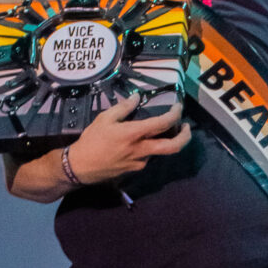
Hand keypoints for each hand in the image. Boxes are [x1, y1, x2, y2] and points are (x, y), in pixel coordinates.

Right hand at [68, 96, 191, 184]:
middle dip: (185, 136)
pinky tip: (141, 142)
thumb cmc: (92, 140)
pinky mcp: (136, 170)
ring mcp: (141, 162)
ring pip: (160, 151)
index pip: (163, 124)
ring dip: (163, 141)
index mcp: (134, 134)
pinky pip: (148, 157)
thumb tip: (136, 97)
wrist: (81, 167)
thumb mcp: (105, 119)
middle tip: (186, 126)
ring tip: (160, 131)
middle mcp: (142, 150)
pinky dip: (150, 148)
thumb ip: (123, 108)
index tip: (178, 108)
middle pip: (173, 147)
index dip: (175, 114)